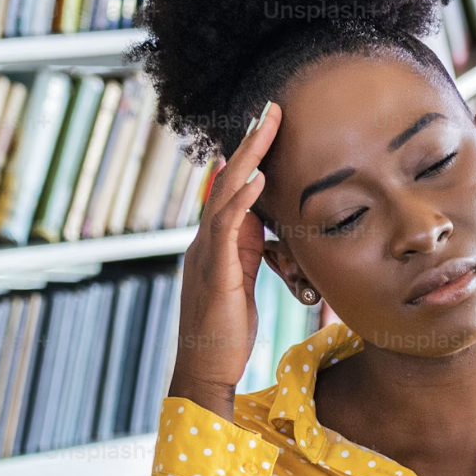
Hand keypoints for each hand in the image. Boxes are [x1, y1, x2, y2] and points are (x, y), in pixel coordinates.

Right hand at [168, 102, 281, 419]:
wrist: (205, 368)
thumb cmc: (225, 330)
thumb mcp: (242, 281)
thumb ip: (248, 251)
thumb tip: (259, 224)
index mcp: (214, 243)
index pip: (232, 188)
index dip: (249, 156)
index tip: (268, 125)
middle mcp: (205, 241)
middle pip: (227, 180)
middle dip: (250, 143)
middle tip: (270, 108)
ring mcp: (206, 253)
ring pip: (225, 194)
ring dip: (248, 158)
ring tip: (267, 125)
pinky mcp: (214, 271)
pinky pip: (226, 228)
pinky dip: (241, 200)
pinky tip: (257, 178)